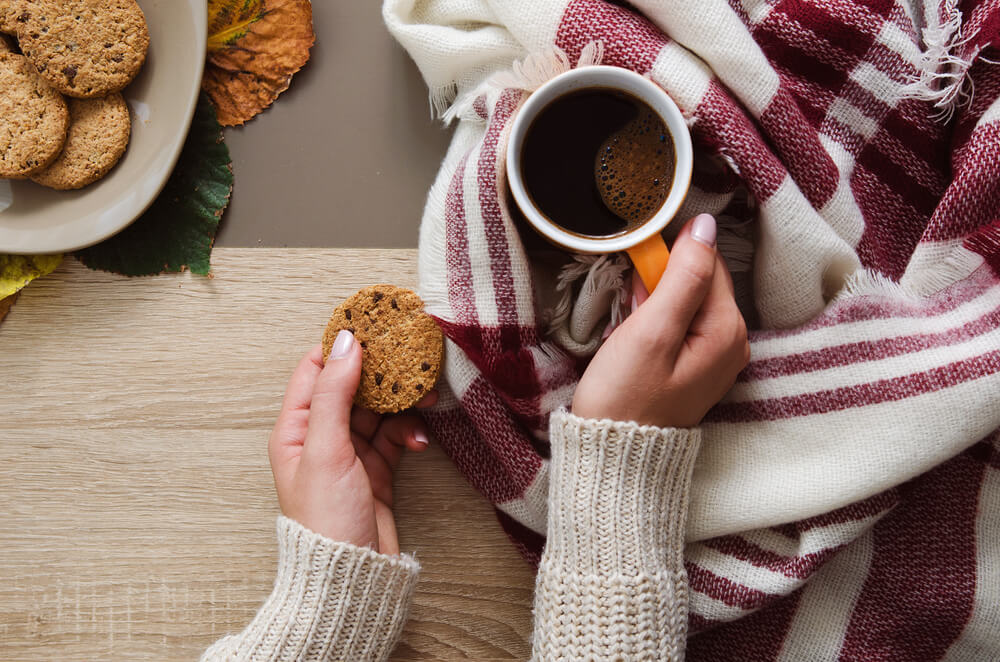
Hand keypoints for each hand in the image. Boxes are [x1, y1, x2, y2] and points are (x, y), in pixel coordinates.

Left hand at [267, 335, 434, 553]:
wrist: (351, 578)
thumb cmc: (325, 519)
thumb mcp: (326, 450)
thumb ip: (334, 394)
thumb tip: (345, 342)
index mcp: (295, 429)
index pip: (316, 370)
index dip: (343, 346)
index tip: (374, 325)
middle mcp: (320, 438)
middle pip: (353, 387)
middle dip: (383, 375)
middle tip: (412, 361)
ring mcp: (350, 455)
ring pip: (379, 411)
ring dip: (403, 405)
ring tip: (426, 399)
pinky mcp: (376, 471)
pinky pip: (395, 437)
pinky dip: (409, 433)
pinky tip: (419, 441)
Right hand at [573, 214, 749, 427]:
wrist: (613, 453)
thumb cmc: (626, 396)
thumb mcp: (652, 330)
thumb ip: (683, 276)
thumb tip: (704, 226)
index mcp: (729, 329)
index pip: (707, 261)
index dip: (667, 258)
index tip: (638, 276)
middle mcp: (733, 342)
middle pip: (697, 281)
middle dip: (658, 285)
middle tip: (630, 312)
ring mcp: (716, 357)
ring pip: (683, 302)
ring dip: (651, 305)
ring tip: (629, 332)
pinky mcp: (695, 367)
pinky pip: (677, 326)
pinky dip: (653, 324)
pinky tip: (634, 341)